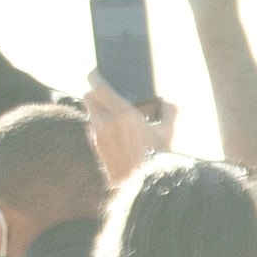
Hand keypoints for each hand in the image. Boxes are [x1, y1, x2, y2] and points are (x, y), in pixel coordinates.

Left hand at [83, 71, 175, 187]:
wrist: (142, 185)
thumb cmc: (159, 157)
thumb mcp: (169, 132)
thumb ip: (169, 111)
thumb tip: (167, 101)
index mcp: (124, 113)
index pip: (98, 87)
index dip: (94, 76)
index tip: (94, 71)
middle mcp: (105, 123)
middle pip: (87, 98)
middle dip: (93, 92)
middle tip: (102, 91)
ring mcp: (97, 136)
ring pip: (89, 113)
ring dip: (96, 109)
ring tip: (108, 109)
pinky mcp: (95, 148)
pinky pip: (92, 128)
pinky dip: (98, 124)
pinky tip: (110, 127)